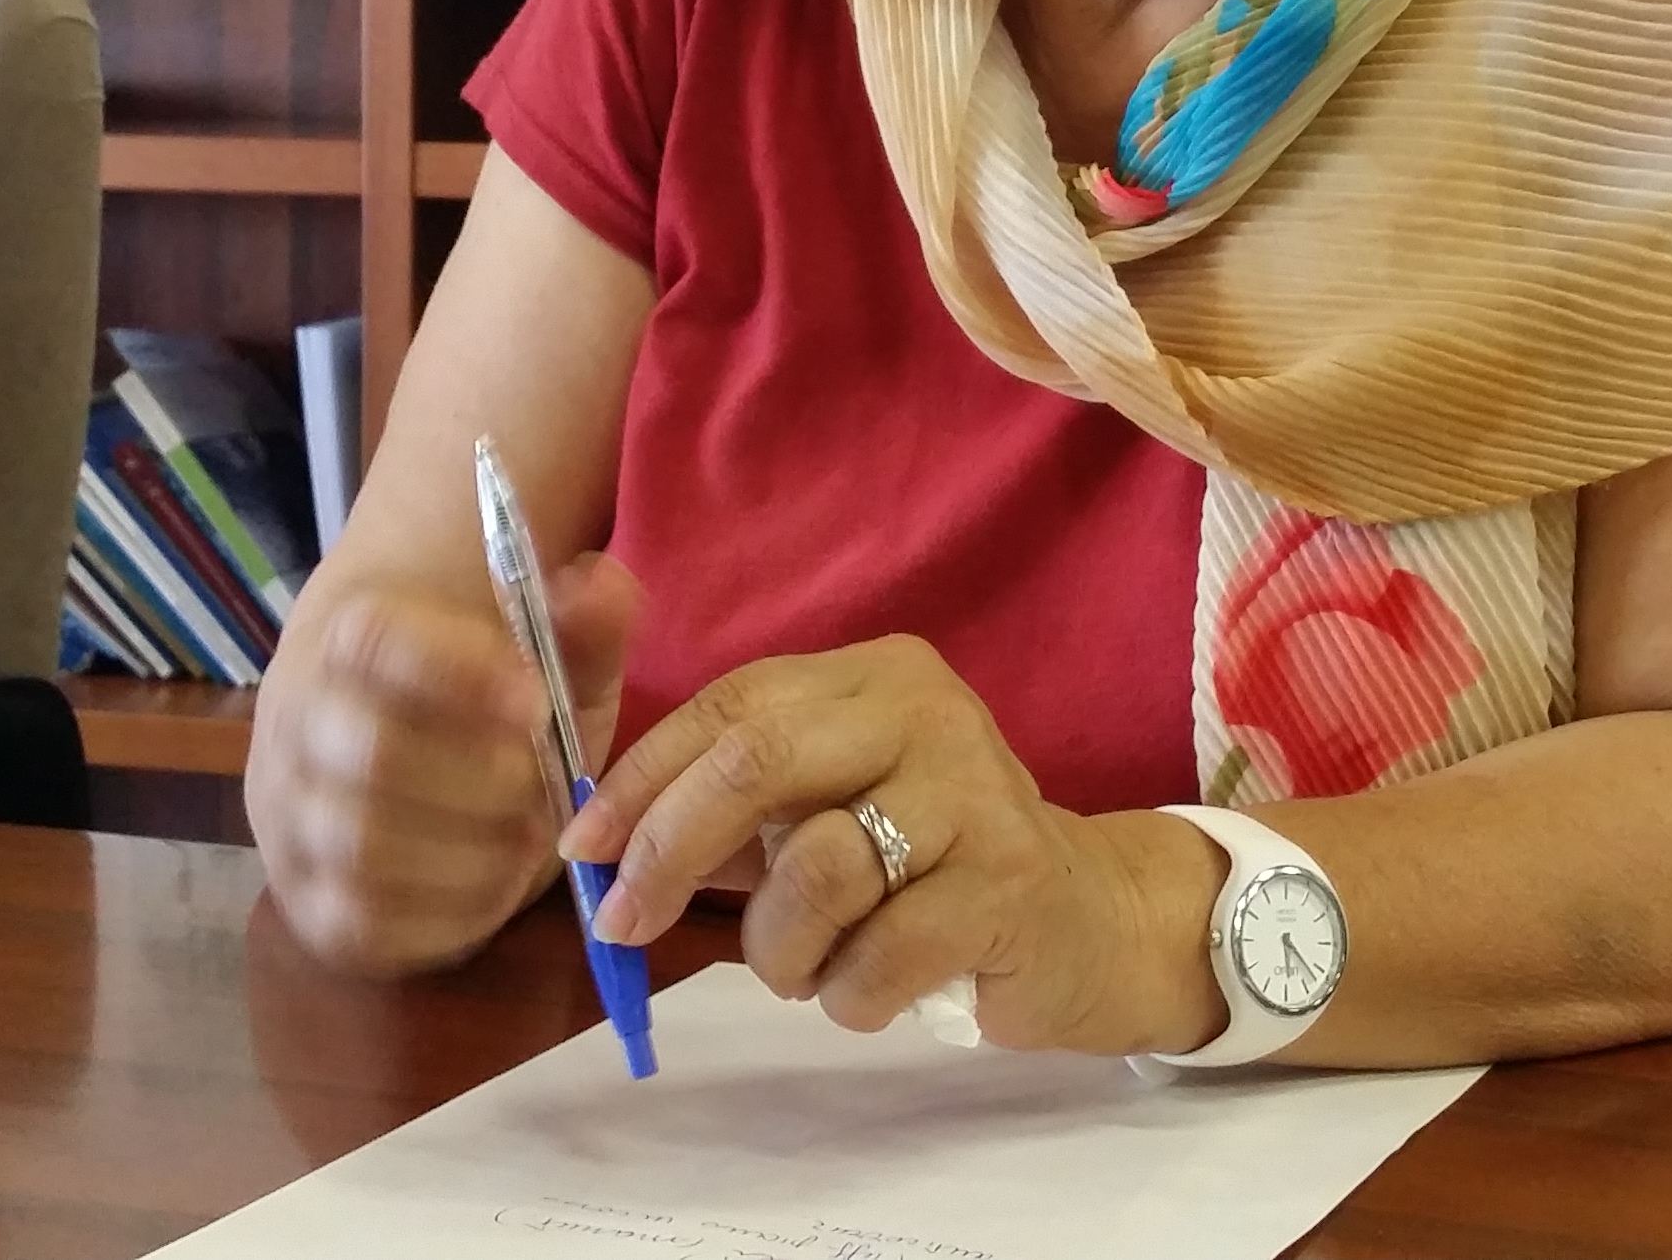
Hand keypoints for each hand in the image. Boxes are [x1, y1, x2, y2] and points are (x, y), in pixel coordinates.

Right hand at [244, 555, 639, 973]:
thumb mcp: (544, 654)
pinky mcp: (307, 903)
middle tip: (542, 785)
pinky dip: (443, 914)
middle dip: (479, 780)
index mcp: (346, 642)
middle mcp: (298, 728)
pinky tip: (498, 886)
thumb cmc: (483, 694)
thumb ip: (580, 625)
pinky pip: (360, 923)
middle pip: (374, 756)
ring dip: (468, 852)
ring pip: (360, 846)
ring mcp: (291, 821)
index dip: (459, 672)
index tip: (537, 698)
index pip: (375, 643)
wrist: (398, 741)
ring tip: (530, 839)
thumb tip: (605, 588)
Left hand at [561, 635, 1228, 1055]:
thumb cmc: (931, 864)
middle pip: (759, 763)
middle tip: (627, 923)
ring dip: (778, 949)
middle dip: (671, 851)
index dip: (642, 778)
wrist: (1087, 918)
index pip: (731, 706)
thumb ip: (731, 811)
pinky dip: (849, 996)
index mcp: (873, 676)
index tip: (584, 849)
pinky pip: (876, 958)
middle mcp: (927, 713)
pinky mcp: (1008, 886)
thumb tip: (598, 843)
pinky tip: (877, 987)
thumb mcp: (831, 809)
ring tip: (804, 967)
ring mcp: (975, 795)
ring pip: (814, 873)